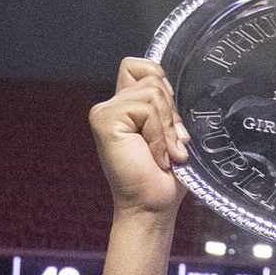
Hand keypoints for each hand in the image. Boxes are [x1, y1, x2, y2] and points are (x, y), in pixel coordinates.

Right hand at [89, 58, 188, 218]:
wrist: (153, 206)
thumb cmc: (164, 178)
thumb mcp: (171, 132)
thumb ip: (165, 104)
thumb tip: (167, 84)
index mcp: (126, 106)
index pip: (145, 67)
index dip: (163, 85)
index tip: (170, 122)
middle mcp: (111, 105)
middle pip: (153, 77)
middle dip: (170, 113)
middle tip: (170, 147)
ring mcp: (105, 112)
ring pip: (153, 91)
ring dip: (166, 128)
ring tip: (164, 155)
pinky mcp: (105, 120)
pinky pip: (146, 107)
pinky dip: (158, 134)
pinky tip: (155, 157)